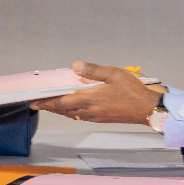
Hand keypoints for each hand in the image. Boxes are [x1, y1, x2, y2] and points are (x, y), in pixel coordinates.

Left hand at [31, 60, 161, 124]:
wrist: (148, 109)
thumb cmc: (133, 91)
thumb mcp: (114, 74)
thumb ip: (92, 70)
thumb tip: (74, 66)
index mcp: (90, 100)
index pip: (62, 102)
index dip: (47, 102)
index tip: (34, 101)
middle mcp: (89, 111)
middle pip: (64, 110)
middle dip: (50, 106)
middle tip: (37, 103)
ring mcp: (95, 116)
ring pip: (72, 114)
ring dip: (60, 109)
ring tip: (52, 104)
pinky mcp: (102, 118)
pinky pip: (80, 116)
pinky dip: (71, 112)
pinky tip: (72, 108)